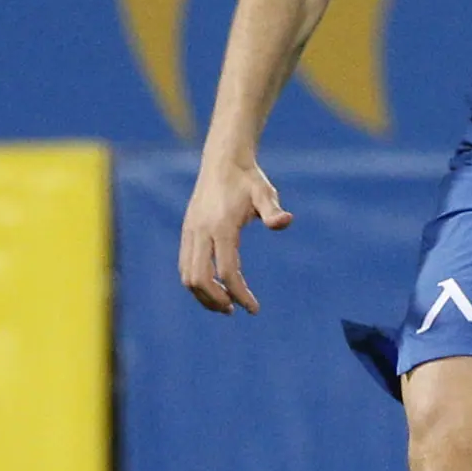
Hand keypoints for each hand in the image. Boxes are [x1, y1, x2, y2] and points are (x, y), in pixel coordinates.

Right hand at [179, 159, 292, 313]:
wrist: (222, 161)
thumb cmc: (248, 180)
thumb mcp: (265, 193)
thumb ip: (273, 211)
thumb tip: (286, 221)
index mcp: (221, 226)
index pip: (227, 271)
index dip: (239, 294)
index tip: (253, 309)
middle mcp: (201, 231)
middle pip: (199, 279)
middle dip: (216, 300)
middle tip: (234, 310)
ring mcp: (190, 232)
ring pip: (187, 274)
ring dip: (203, 295)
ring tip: (225, 304)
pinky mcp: (187, 232)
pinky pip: (185, 265)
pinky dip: (197, 282)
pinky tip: (215, 287)